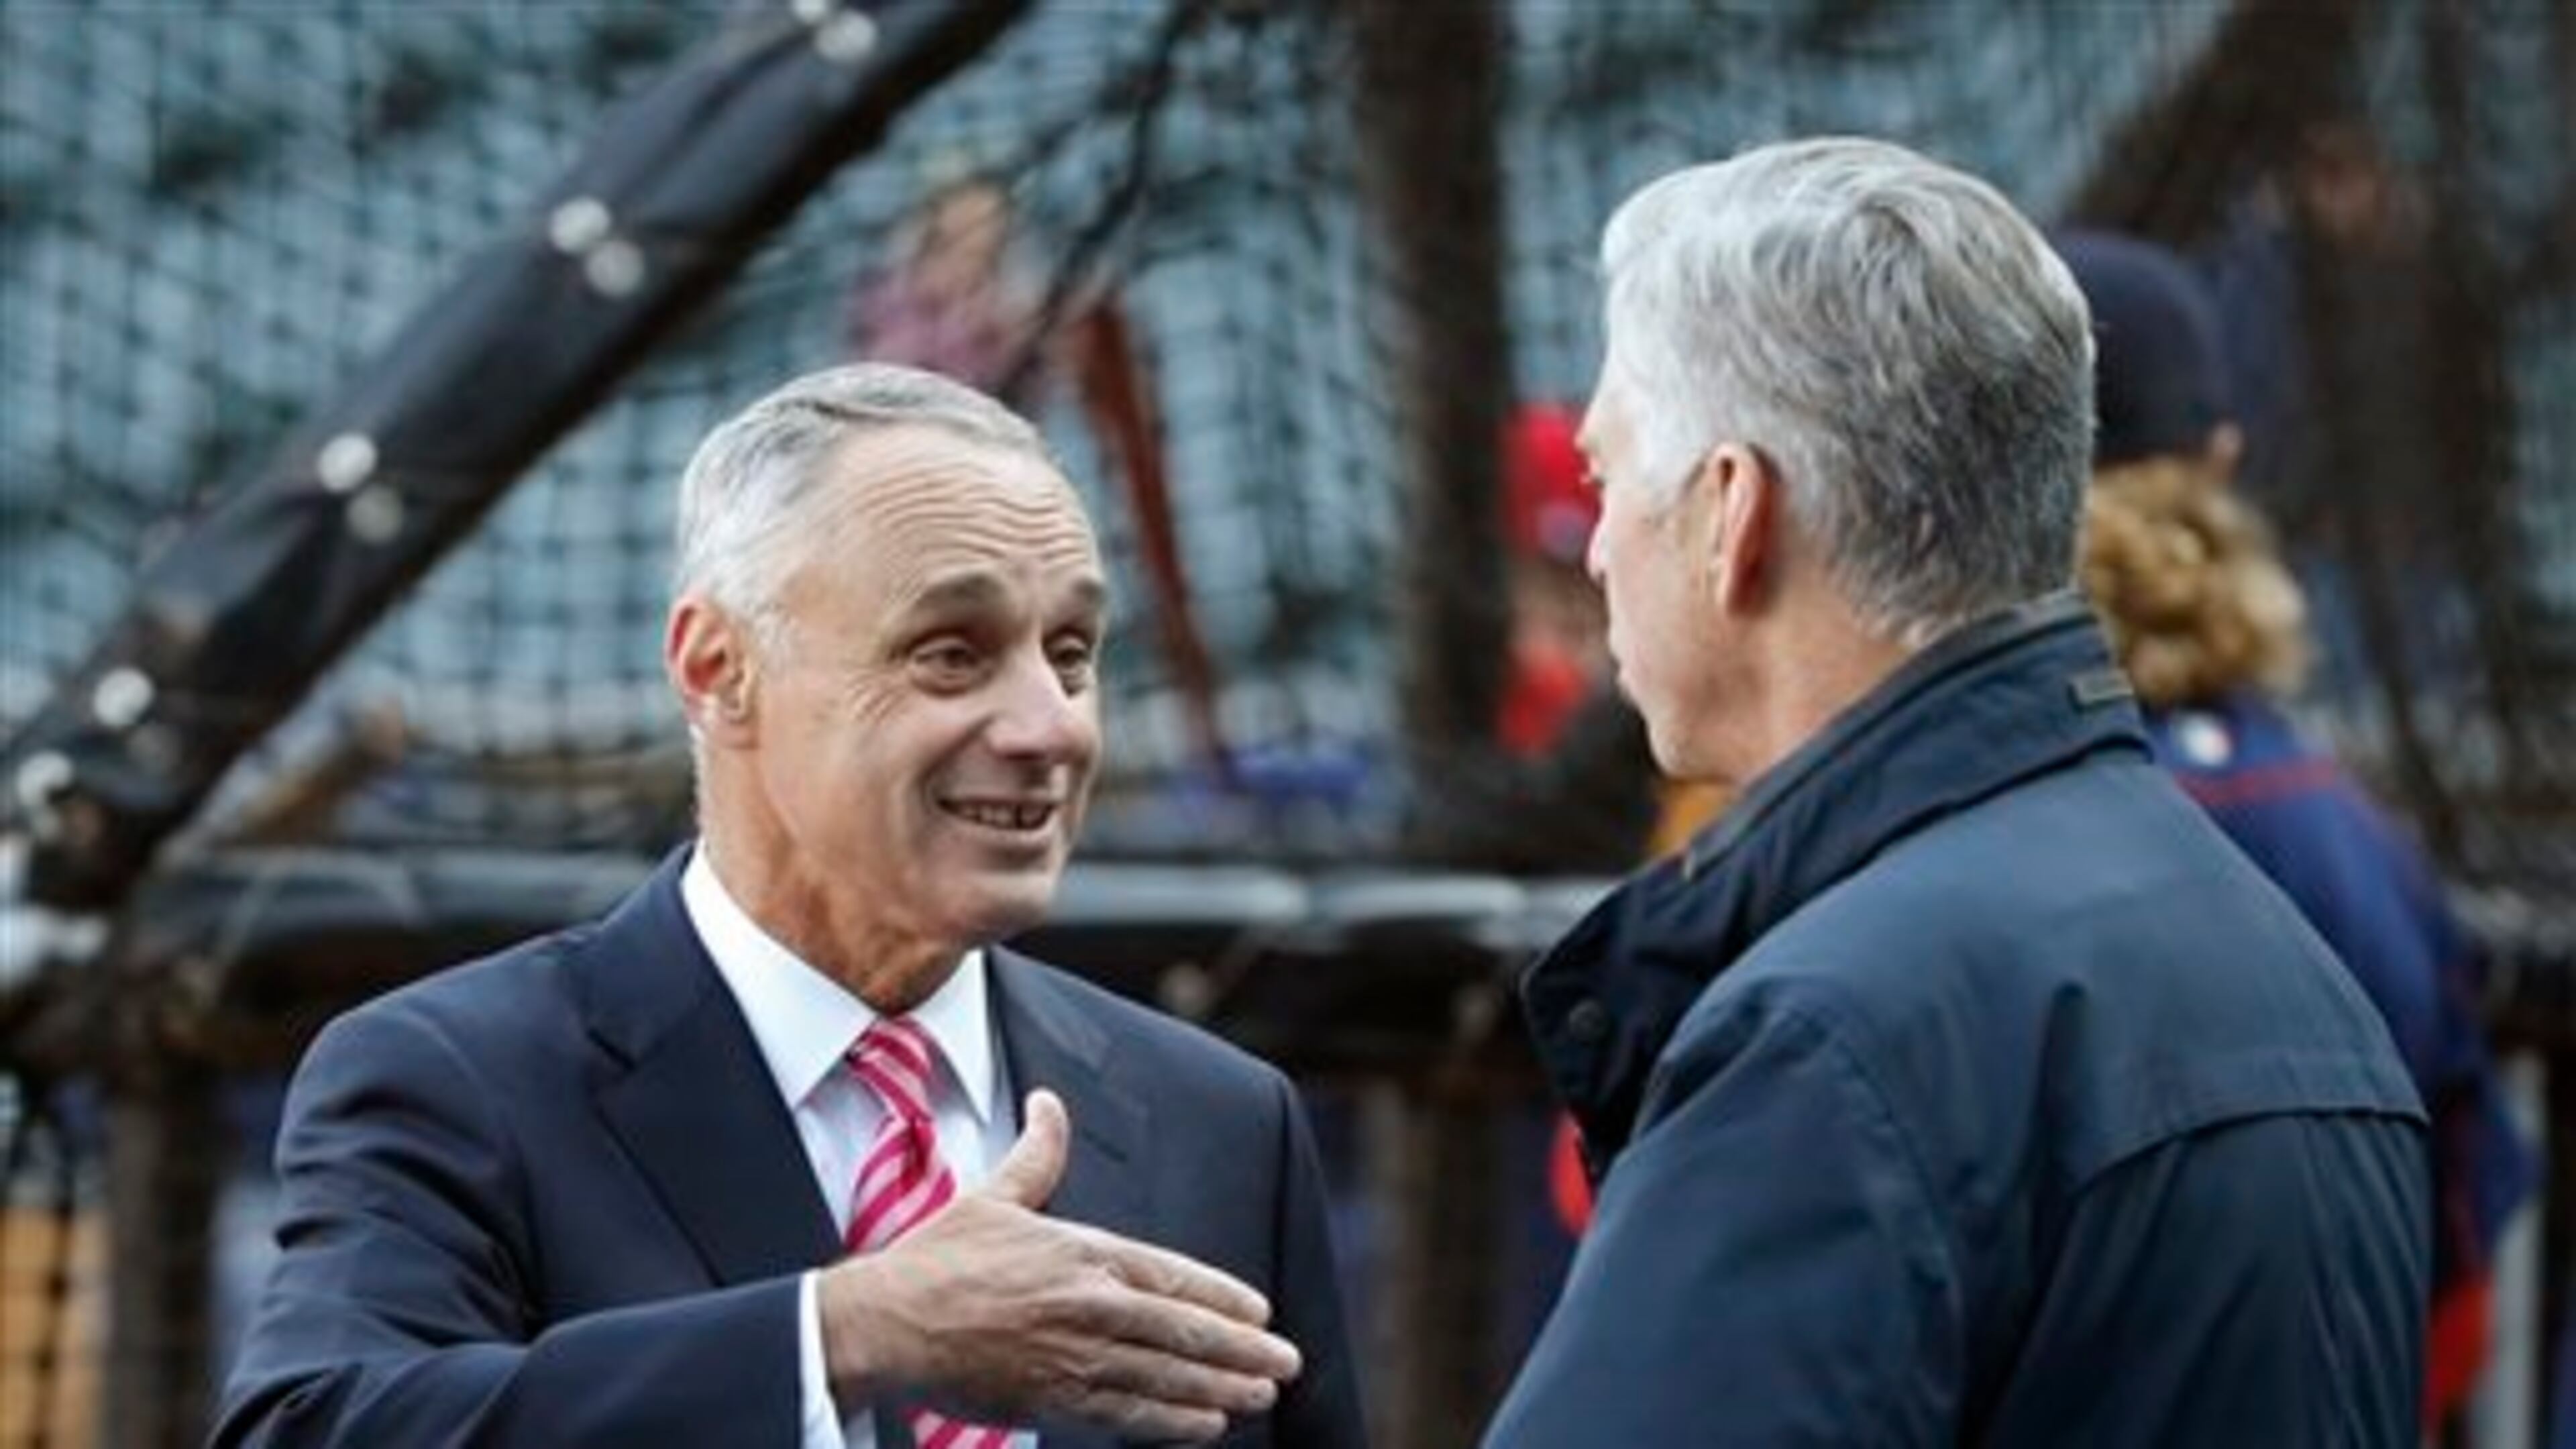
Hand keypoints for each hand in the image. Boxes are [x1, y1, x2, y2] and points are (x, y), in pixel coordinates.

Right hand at [819, 1089, 1300, 1442]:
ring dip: (1221, 1388)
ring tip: (1261, 1396)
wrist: (887, 1322)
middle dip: (1243, 1350)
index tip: (1261, 1312)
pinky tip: (1206, 1427)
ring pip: (1167, 1376)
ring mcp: (1074, 1355)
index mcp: (1084, 1252)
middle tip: (1286, 1364)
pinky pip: (1128, 1414)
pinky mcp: (1053, 1398)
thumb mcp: (995, 1195)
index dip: (1223, 1297)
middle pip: (1185, 1332)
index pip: (1173, 1276)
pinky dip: (1173, 1421)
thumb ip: (1038, 1154)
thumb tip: (1048, 1102)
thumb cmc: (938, 1259)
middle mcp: (1091, 1304)